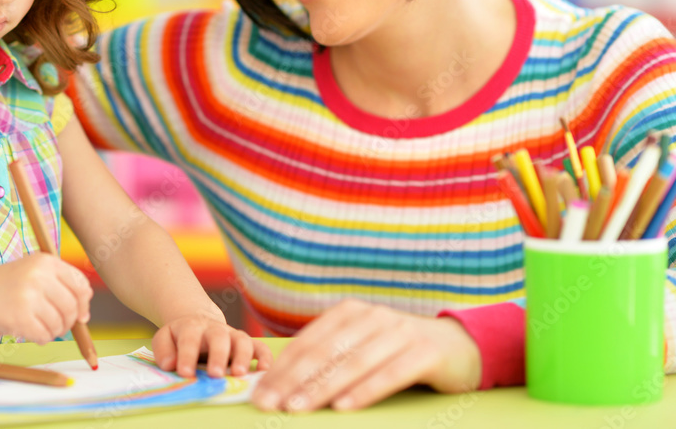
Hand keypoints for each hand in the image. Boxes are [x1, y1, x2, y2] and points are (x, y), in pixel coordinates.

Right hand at [0, 253, 92, 344]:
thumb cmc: (8, 285)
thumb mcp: (35, 272)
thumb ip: (62, 285)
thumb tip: (85, 313)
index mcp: (46, 261)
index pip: (80, 285)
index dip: (84, 303)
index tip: (81, 315)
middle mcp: (39, 276)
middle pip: (72, 306)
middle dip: (70, 321)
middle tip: (60, 326)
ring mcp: (29, 297)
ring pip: (59, 323)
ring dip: (55, 331)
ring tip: (43, 327)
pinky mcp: (20, 318)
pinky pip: (44, 335)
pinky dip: (42, 338)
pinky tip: (33, 333)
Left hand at [152, 313, 271, 377]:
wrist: (197, 323)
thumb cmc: (180, 337)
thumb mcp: (165, 338)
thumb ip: (164, 350)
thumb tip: (170, 365)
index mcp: (192, 327)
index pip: (189, 338)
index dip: (187, 355)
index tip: (185, 373)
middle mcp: (214, 329)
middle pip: (219, 337)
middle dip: (218, 355)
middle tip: (215, 374)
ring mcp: (232, 335)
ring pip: (242, 340)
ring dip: (242, 357)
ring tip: (239, 374)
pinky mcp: (246, 343)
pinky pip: (260, 346)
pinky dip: (265, 357)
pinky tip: (264, 370)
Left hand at [251, 299, 480, 411]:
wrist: (461, 346)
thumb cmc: (400, 351)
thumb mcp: (363, 346)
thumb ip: (330, 358)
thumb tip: (284, 383)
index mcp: (350, 313)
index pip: (308, 343)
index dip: (281, 369)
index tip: (259, 394)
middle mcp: (372, 317)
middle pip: (325, 353)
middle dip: (292, 381)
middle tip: (269, 405)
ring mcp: (399, 332)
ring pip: (353, 363)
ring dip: (322, 388)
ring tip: (298, 408)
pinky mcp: (425, 352)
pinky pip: (389, 374)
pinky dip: (364, 391)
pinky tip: (344, 407)